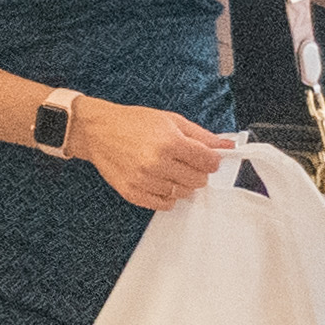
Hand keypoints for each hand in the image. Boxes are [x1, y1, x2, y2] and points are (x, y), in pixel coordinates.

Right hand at [76, 98, 239, 214]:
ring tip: (170, 170)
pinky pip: (164, 204)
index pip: (208, 161)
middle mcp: (157, 163)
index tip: (208, 158)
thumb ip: (201, 135)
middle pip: (198, 180)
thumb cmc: (133, 122)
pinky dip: (168, 196)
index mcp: (169, 142)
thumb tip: (227, 146)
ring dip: (182, 184)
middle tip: (186, 162)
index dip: (212, 160)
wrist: (97, 131)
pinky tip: (161, 181)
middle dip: (198, 171)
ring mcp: (144, 180)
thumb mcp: (170, 120)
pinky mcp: (133, 192)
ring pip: (183, 194)